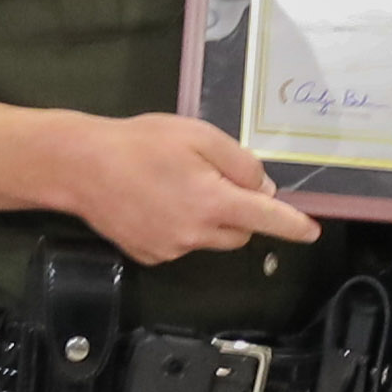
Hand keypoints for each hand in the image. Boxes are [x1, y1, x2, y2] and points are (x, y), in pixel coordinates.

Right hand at [67, 113, 320, 265]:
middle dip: (238, 211)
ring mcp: (170, 250)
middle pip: (240, 231)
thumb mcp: (198, 136)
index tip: (312, 232)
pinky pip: (181, 245)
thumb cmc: (140, 143)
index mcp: (212, 203)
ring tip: (175, 186)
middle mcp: (195, 234)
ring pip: (210, 239)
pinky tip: (155, 203)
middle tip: (212, 178)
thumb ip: (239, 163)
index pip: (267, 219)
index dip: (293, 225)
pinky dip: (180, 228)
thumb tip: (263, 189)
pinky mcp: (150, 256)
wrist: (80, 167)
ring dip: (209, 220)